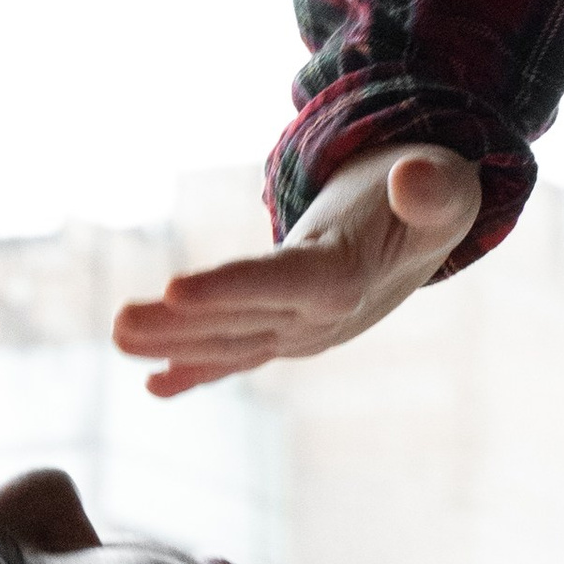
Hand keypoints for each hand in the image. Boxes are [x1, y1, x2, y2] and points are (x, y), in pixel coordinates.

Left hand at [111, 145, 483, 397]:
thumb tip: (412, 178)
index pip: (283, 284)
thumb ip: (433, 186)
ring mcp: (302, 331)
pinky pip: (238, 354)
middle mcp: (321, 318)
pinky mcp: (288, 329)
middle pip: (242, 320)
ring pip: (229, 339)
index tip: (176, 291)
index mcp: (350, 279)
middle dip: (179, 326)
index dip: (231, 289)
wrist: (428, 227)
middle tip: (119, 325)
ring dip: (172, 342)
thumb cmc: (430, 196)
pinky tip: (154, 385)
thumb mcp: (445, 182)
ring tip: (118, 336)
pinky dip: (197, 370)